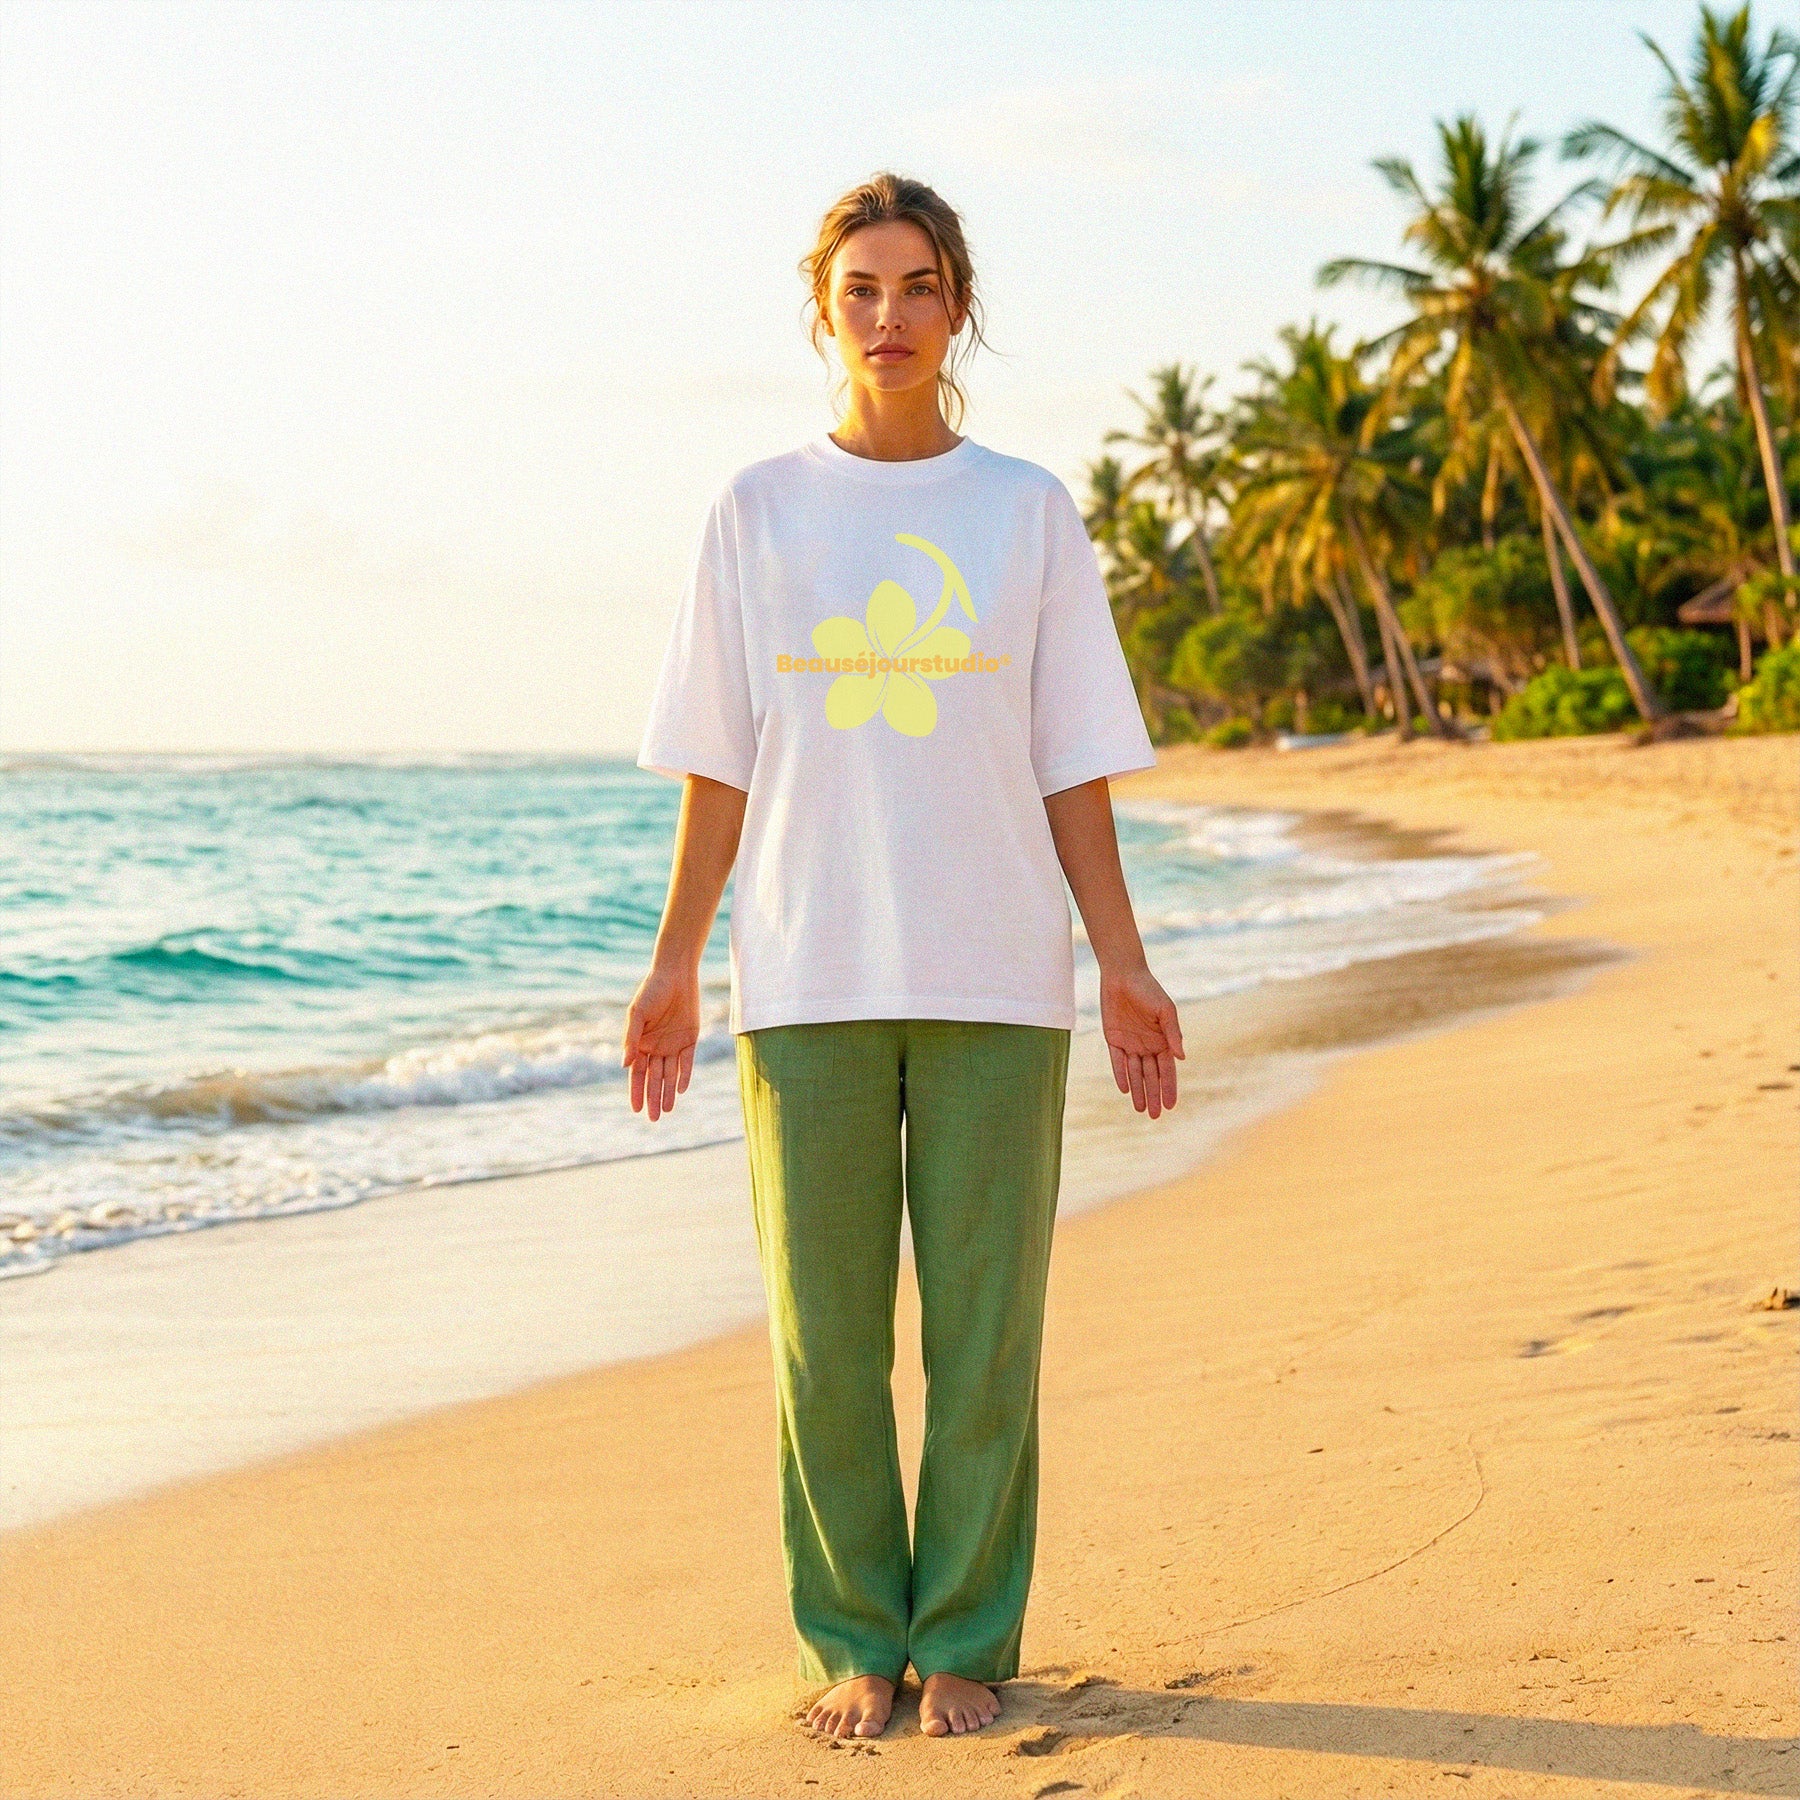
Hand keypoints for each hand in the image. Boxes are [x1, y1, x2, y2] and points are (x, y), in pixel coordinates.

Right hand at [621, 960, 700, 1120]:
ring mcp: (673, 1045)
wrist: (676, 974)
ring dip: (668, 1093)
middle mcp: (655, 1048)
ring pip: (670, 1075)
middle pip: (654, 1079)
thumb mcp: (637, 1014)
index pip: (637, 1074)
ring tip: (666, 1112)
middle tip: (653, 1119)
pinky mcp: (690, 1040)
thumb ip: (631, 1039)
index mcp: (639, 1044)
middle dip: (653, 1099)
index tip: (635, 1109)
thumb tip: (625, 1065)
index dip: (636, 1091)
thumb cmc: (651, 991)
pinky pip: (687, 1062)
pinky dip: (684, 1075)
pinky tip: (680, 1090)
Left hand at [1100, 961, 1183, 1118]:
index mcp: (1163, 1040)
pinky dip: (1121, 1074)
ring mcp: (1130, 1043)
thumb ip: (1173, 1033)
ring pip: (1135, 1073)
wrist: (1123, 974)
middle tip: (1154, 1116)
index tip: (1170, 1106)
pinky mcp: (1113, 1038)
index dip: (1169, 1088)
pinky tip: (1125, 1089)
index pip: (1167, 1070)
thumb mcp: (1165, 1010)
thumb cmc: (1148, 989)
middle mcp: (1147, 1045)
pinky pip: (1117, 1061)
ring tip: (1140, 1109)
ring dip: (1138, 1090)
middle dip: (1153, 1095)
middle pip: (1151, 1076)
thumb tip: (1182, 1057)